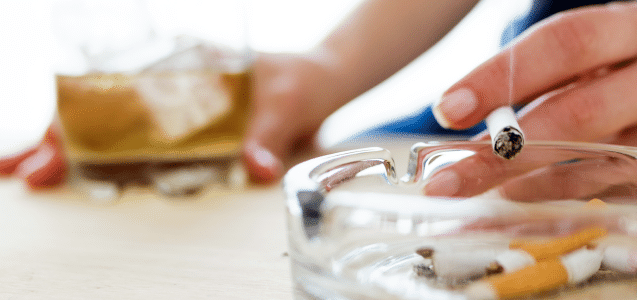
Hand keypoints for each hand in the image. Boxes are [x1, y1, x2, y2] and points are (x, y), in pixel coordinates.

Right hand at [1, 53, 340, 188]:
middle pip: (101, 115)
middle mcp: (170, 91)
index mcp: (181, 73)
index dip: (75, 122)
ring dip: (74, 155)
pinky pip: (147, 154)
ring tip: (32, 175)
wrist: (319, 83)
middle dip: (59, 142)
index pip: (113, 92)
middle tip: (28, 173)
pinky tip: (81, 178)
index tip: (49, 152)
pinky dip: (112, 165)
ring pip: (113, 134)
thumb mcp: (284, 103)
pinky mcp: (191, 139)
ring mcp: (176, 115)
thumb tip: (256, 168)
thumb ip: (268, 134)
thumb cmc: (296, 83)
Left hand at [429, 2, 636, 198]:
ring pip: (589, 164)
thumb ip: (555, 70)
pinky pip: (609, 196)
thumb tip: (467, 113)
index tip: (449, 108)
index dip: (503, 75)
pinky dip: (556, 198)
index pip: (567, 42)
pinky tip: (521, 195)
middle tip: (448, 175)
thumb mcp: (616, 47)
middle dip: (503, 149)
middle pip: (579, 112)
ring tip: (475, 185)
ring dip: (520, 181)